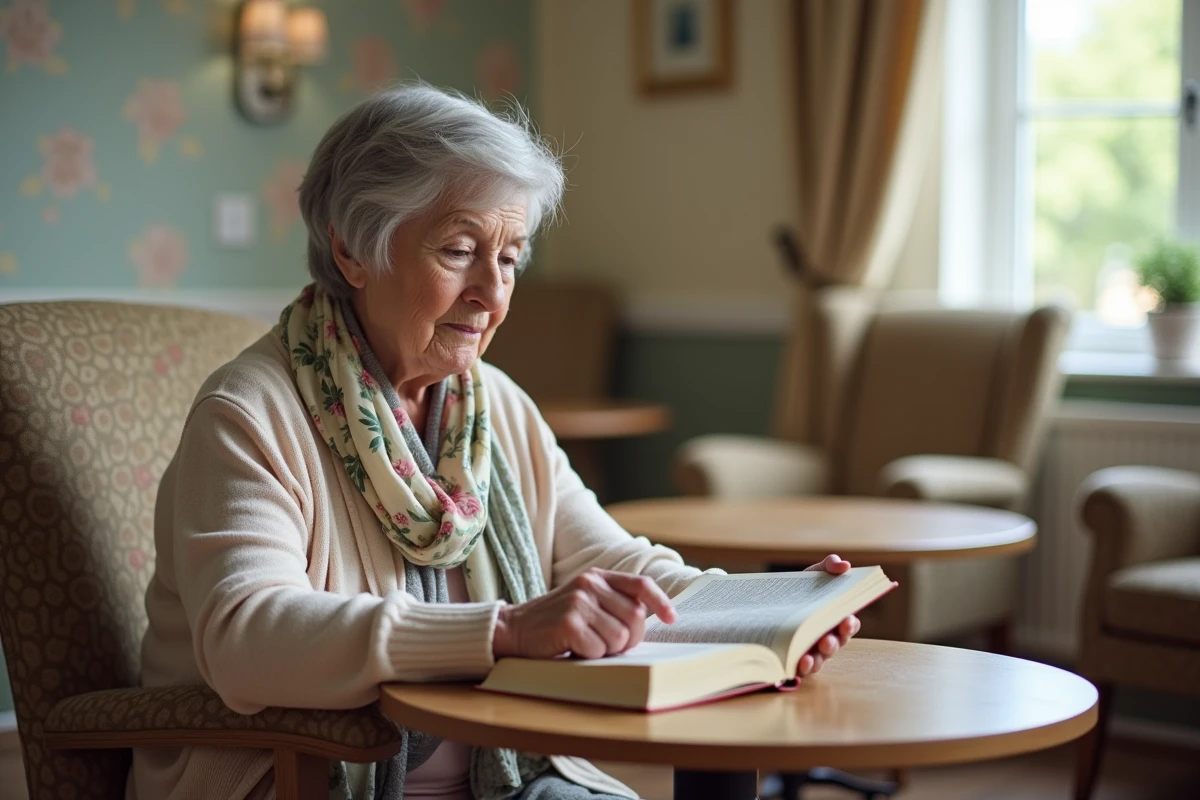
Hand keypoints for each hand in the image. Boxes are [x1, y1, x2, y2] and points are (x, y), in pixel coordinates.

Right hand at [493, 569, 676, 659]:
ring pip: (619, 637)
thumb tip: (652, 619)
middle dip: (629, 639)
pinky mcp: (568, 623)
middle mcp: (590, 584)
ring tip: (586, 645)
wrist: (513, 629)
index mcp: (598, 576)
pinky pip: (598, 649)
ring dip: (607, 651)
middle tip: (609, 646)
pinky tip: (573, 649)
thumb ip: (613, 602)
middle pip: (635, 617)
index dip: (660, 602)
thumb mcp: (585, 601)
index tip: (671, 619)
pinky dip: (589, 656)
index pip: (640, 584)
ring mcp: (578, 602)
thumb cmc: (555, 622)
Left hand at [796, 554, 860, 676]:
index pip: (849, 624)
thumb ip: (829, 565)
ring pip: (822, 658)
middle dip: (834, 642)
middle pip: (837, 643)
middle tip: (828, 638)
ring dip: (820, 656)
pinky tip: (801, 661)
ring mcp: (813, 650)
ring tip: (812, 653)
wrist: (768, 601)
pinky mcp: (796, 660)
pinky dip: (805, 667)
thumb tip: (844, 565)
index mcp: (835, 618)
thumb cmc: (799, 588)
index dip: (850, 624)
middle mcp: (827, 637)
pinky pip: (804, 668)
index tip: (847, 619)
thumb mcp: (813, 574)